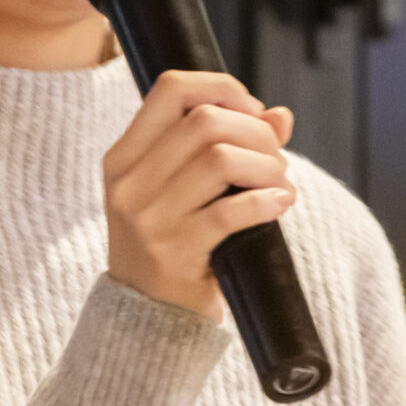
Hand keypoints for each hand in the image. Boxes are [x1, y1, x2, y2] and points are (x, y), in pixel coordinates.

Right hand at [101, 70, 296, 321]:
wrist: (147, 318)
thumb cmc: (172, 244)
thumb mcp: (181, 191)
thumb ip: (224, 146)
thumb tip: (280, 114)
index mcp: (123, 158)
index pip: (169, 89)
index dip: (221, 87)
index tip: (252, 111)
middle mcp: (129, 183)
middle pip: (204, 120)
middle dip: (255, 132)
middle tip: (275, 157)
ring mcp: (148, 219)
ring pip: (220, 159)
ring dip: (267, 167)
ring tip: (279, 183)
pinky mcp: (174, 253)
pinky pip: (232, 211)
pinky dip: (267, 201)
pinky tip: (281, 203)